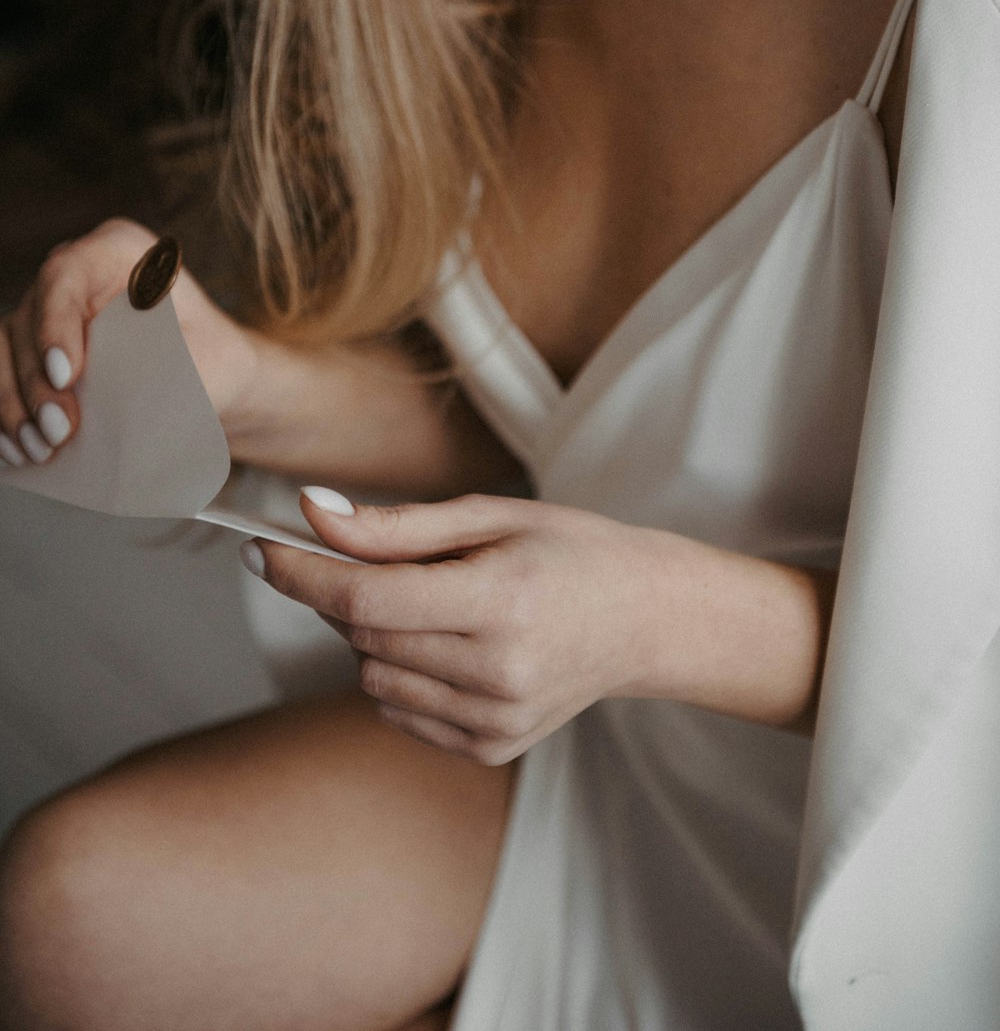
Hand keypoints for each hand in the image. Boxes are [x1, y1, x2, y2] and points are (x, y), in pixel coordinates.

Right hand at [0, 217, 259, 467]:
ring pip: (4, 349)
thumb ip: (164, 373)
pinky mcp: (31, 346)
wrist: (210, 377)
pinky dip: (5, 412)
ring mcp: (46, 309)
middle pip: (28, 319)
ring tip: (36, 450)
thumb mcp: (204, 360)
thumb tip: (119, 409)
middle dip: (35, 384)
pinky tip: (16, 450)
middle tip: (58, 433)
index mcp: (119, 251)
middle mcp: (73, 272)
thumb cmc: (211, 362)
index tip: (66, 376)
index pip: (67, 275)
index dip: (55, 325)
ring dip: (12, 405)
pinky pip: (3, 374)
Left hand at [245, 491, 668, 764]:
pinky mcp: (490, 748)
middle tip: (384, 560)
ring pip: (372, 677)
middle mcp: (497, 674)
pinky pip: (398, 710)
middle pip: (361, 638)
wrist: (645, 619)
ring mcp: (495, 721)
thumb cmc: (569, 552)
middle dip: (346, 594)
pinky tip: (451, 644)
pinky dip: (401, 672)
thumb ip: (395, 526)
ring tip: (437, 603)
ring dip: (375, 637)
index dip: (300, 574)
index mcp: (500, 604)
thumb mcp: (490, 516)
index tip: (260, 549)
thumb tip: (310, 514)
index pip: (364, 601)